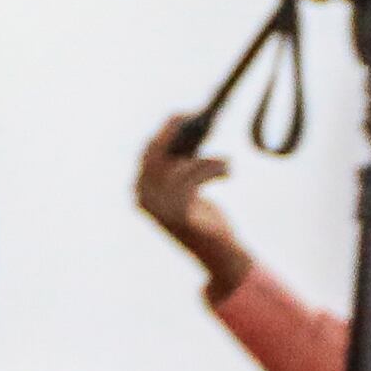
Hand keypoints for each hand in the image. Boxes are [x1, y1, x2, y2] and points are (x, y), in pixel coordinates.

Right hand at [135, 114, 251, 298]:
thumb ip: (181, 163)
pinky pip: (195, 175)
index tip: (183, 115)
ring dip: (207, 160)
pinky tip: (228, 170)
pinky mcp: (180, 213)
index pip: (148, 152)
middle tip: (198, 116)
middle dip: (176, 130)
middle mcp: (144, 198)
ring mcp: (159, 208)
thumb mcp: (186, 188)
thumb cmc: (205, 219)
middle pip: (156, 152)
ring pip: (181, 165)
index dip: (166, 130)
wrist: (218, 256)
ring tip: (226, 163)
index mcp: (142, 192)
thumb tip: (192, 126)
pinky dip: (215, 168)